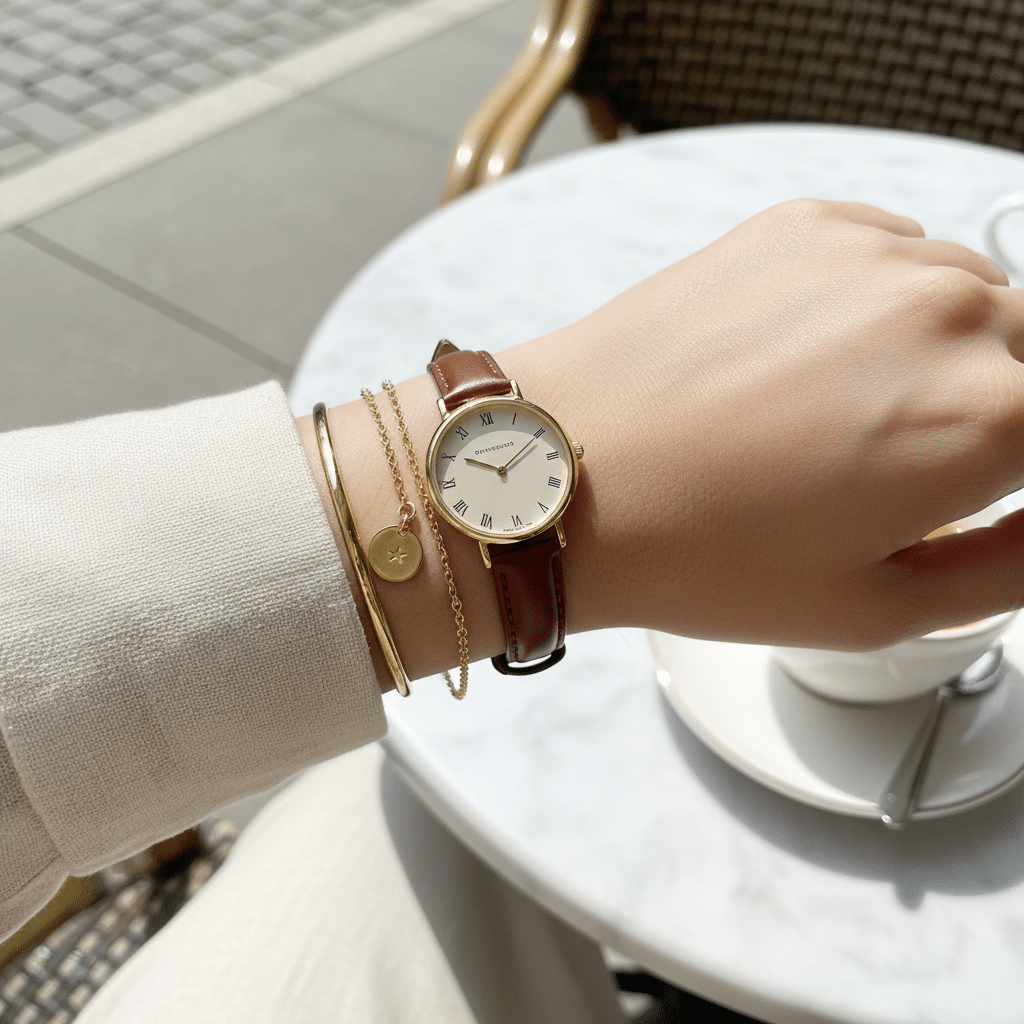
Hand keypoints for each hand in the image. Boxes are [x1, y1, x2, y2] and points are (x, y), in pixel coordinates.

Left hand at [308, 199, 1023, 684]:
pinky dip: (879, 307)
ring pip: (968, 302)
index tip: (982, 491)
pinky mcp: (806, 224)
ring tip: (841, 418)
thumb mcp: (875, 606)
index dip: (1015, 474)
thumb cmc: (695, 548)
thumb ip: (1009, 567)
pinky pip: (894, 257)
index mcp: (988, 418)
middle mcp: (949, 313)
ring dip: (938, 356)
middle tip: (905, 467)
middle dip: (995, 413)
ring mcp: (874, 255)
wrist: (564, 470)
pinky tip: (808, 362)